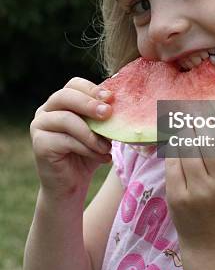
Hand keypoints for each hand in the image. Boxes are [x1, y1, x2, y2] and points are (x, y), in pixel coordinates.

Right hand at [30, 77, 113, 198]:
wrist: (72, 185)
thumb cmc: (88, 153)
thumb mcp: (100, 131)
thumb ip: (105, 116)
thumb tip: (121, 101)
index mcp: (61, 102)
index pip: (74, 84)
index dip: (92, 89)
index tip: (111, 98)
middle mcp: (46, 110)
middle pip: (65, 96)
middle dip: (89, 103)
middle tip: (108, 113)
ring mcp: (39, 126)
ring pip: (66, 119)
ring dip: (91, 133)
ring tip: (108, 147)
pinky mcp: (39, 144)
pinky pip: (65, 140)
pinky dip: (87, 148)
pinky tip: (102, 157)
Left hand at [164, 105, 214, 250]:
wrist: (213, 246)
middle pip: (209, 140)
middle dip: (201, 121)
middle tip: (195, 110)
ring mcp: (199, 191)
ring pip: (189, 149)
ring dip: (186, 131)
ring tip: (185, 122)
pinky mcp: (178, 197)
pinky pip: (173, 163)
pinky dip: (174, 149)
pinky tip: (176, 142)